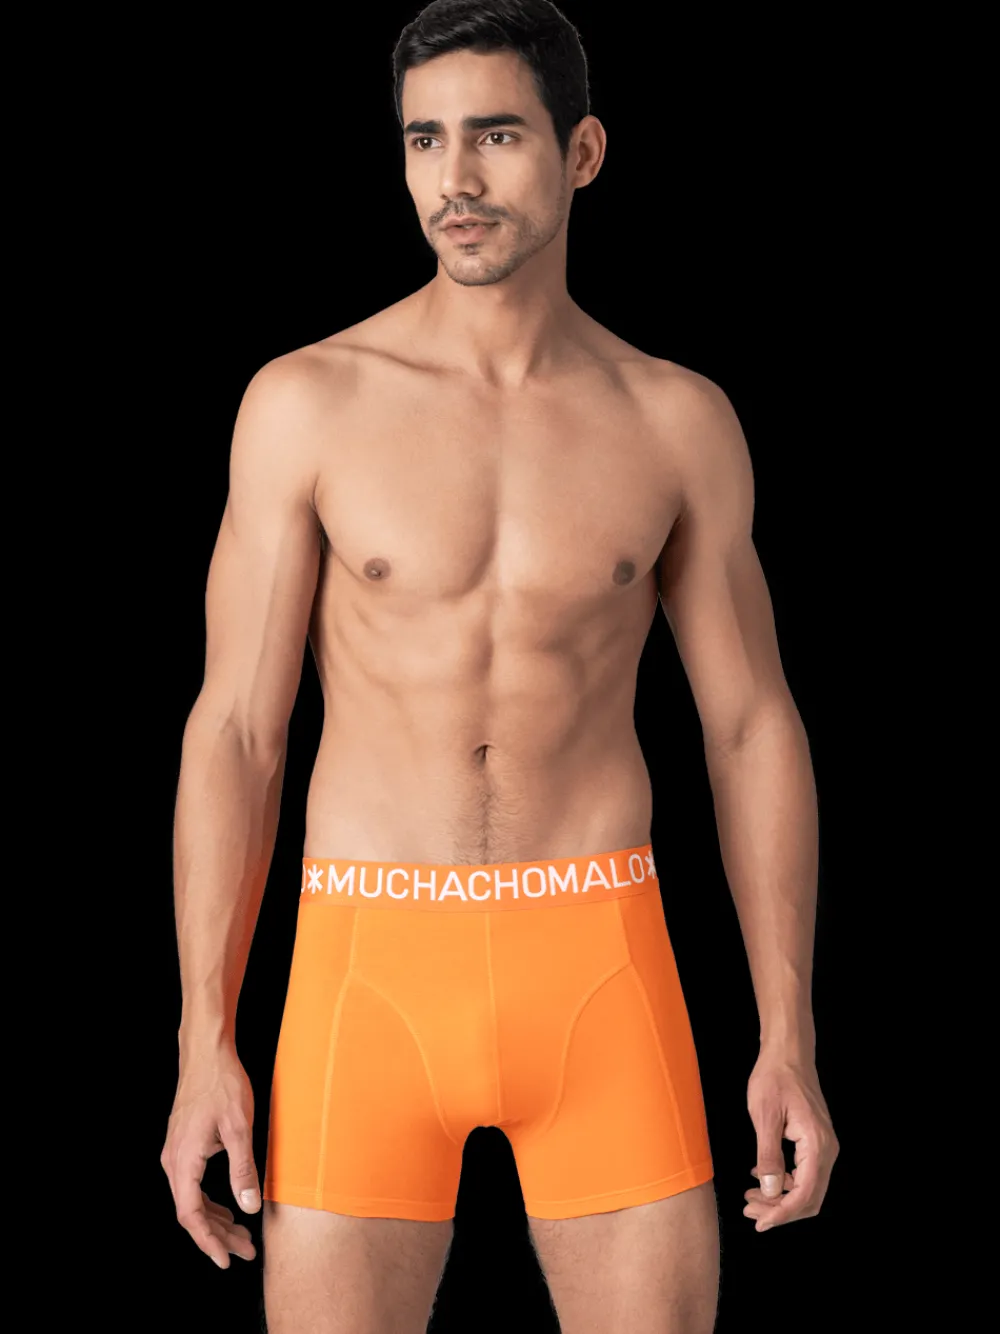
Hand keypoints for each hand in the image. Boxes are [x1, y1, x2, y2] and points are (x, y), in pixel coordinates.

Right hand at [161, 1044, 260, 1267]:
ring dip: (216, 1220)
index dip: (208, 1242)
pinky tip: (228, 1209)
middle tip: (246, 1251)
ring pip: (192, 1200)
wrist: (206, 1053)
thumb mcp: (239, 1127)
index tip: (225, 1261)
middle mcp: (173, 1162)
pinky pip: (193, 1185)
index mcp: (184, 1161)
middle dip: (219, 1236)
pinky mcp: (183, 1147)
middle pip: (192, 1212)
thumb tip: (249, 1208)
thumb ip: (243, 1169)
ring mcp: (176, 1154)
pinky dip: (210, 1202)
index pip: (191, 1215)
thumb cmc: (223, 1084)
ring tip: (242, 1236)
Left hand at [743, 1053, 838, 1231]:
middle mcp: (826, 1149)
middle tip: (749, 1211)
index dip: (782, 1213)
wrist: (788, 1053)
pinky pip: (804, 1173)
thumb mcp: (764, 1115)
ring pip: (807, 1187)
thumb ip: (768, 1155)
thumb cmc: (775, 1077)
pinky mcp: (815, 1142)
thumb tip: (769, 1191)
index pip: (804, 1194)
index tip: (760, 1222)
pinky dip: (783, 1182)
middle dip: (779, 1210)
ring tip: (750, 1197)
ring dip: (780, 1198)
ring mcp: (824, 1146)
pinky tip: (760, 1176)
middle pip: (809, 1197)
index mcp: (817, 1144)